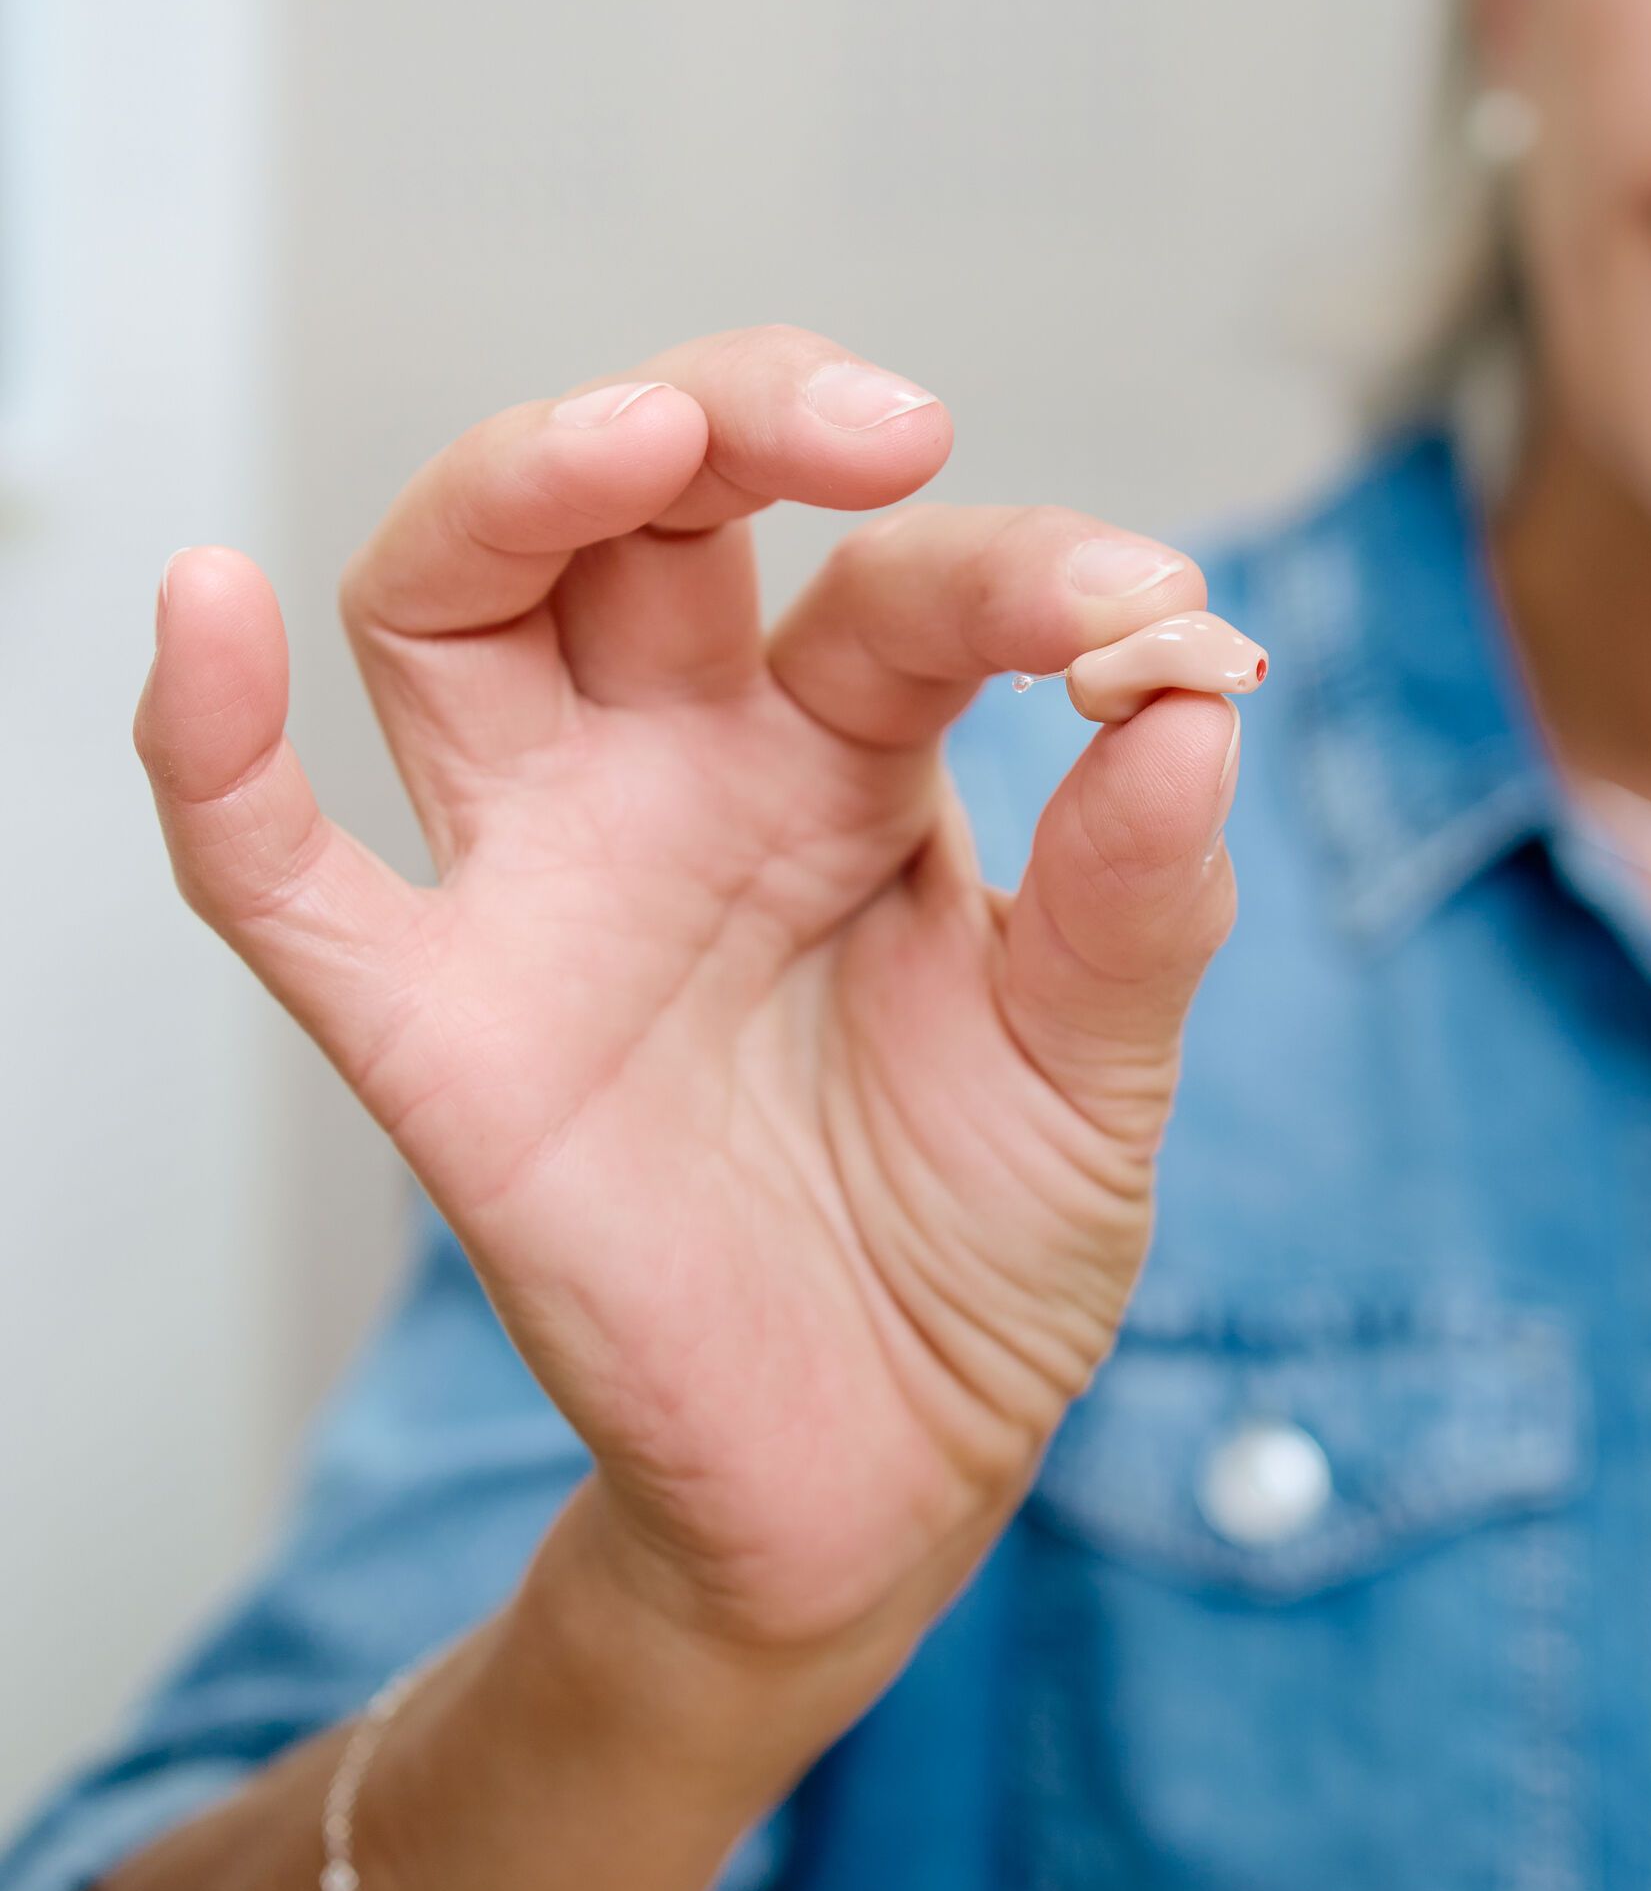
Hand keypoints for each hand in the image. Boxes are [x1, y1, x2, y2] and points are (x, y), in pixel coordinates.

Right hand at [134, 327, 1263, 1740]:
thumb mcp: (1098, 1073)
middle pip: (644, 510)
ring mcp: (546, 883)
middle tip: (882, 428)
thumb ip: (1142, 897)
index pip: (906, 587)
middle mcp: (682, 773)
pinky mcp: (434, 1033)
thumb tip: (1200, 695)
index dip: (1029, 575)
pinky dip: (210, 743)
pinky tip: (209, 607)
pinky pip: (273, 872)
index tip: (1152, 623)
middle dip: (743, 413)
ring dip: (520, 489)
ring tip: (637, 435)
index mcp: (855, 755)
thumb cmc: (980, 1242)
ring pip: (456, 609)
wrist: (887, 1476)